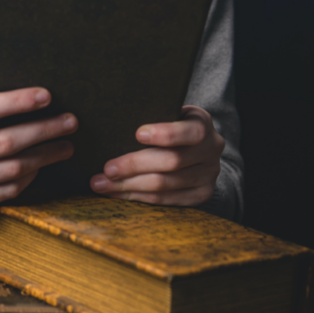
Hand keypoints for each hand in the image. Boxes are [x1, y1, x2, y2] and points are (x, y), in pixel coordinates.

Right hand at [0, 60, 76, 227]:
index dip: (16, 102)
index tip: (46, 96)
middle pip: (1, 143)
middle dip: (41, 131)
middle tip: (69, 121)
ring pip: (8, 170)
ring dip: (43, 157)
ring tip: (65, 144)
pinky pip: (5, 191)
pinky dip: (29, 177)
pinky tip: (43, 163)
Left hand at [89, 106, 223, 206]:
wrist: (198, 148)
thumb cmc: (171, 124)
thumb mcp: (169, 112)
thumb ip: (153, 115)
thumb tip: (114, 121)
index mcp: (202, 123)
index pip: (189, 131)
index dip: (164, 134)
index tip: (137, 133)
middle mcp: (211, 149)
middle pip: (172, 161)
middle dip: (134, 165)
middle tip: (107, 168)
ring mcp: (208, 175)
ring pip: (165, 185)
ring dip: (129, 186)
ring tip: (102, 184)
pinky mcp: (201, 195)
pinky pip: (166, 200)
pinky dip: (138, 197)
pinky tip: (119, 193)